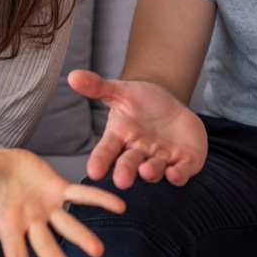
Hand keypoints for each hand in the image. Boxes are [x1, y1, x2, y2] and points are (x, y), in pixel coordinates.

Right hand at [0, 148, 124, 256]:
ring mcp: (46, 207)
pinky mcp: (57, 187)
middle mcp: (30, 223)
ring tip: (99, 250)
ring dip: (83, 236)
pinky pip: (81, 194)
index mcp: (8, 228)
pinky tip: (120, 207)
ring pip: (67, 224)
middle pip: (45, 245)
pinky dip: (99, 199)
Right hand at [69, 70, 206, 188]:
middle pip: (129, 165)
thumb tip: (72, 76)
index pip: (106, 151)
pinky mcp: (184, 161)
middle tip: (121, 180)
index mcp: (120, 138)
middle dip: (125, 172)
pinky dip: (178, 175)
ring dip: (150, 173)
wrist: (169, 105)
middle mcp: (138, 153)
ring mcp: (160, 159)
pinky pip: (181, 171)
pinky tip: (174, 174)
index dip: (100, 162)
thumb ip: (97, 87)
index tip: (93, 172)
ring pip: (154, 170)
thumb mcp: (121, 91)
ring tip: (145, 171)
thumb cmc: (140, 102)